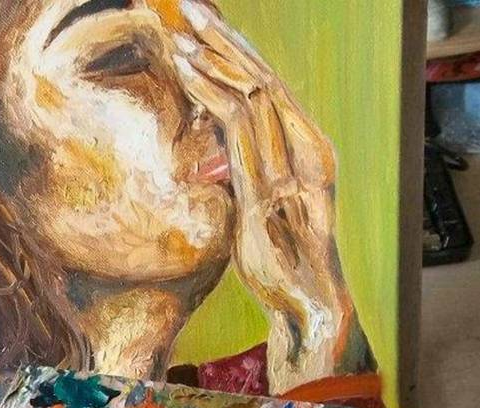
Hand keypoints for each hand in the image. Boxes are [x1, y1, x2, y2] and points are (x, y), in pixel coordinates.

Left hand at [170, 0, 371, 391]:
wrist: (305, 300)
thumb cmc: (279, 258)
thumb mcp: (255, 205)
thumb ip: (243, 173)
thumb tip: (214, 157)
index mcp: (302, 146)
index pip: (264, 87)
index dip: (233, 54)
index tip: (200, 29)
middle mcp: (304, 142)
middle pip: (260, 75)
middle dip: (223, 38)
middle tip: (189, 6)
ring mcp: (291, 158)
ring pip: (251, 88)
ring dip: (213, 54)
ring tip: (180, 27)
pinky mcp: (270, 179)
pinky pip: (239, 121)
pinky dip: (212, 88)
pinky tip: (187, 65)